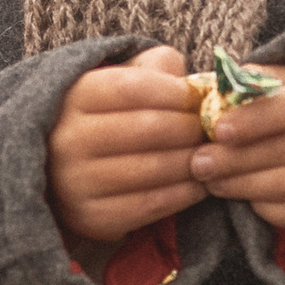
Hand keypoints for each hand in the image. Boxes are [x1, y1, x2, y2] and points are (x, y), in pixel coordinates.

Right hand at [46, 43, 203, 247]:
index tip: (200, 98)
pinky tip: (199, 183)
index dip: (175, 92)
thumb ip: (157, 68)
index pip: (133, 87)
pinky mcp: (92, 216)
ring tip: (212, 155)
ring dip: (194, 161)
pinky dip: (185, 193)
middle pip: (148, 128)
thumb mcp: (123, 80)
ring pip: (154, 168)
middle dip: (192, 128)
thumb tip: (199, 83)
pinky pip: (152, 204)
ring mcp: (77, 181)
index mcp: (74, 97)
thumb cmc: (111, 117)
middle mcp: (68, 139)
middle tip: (215, 130)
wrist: (68, 172)